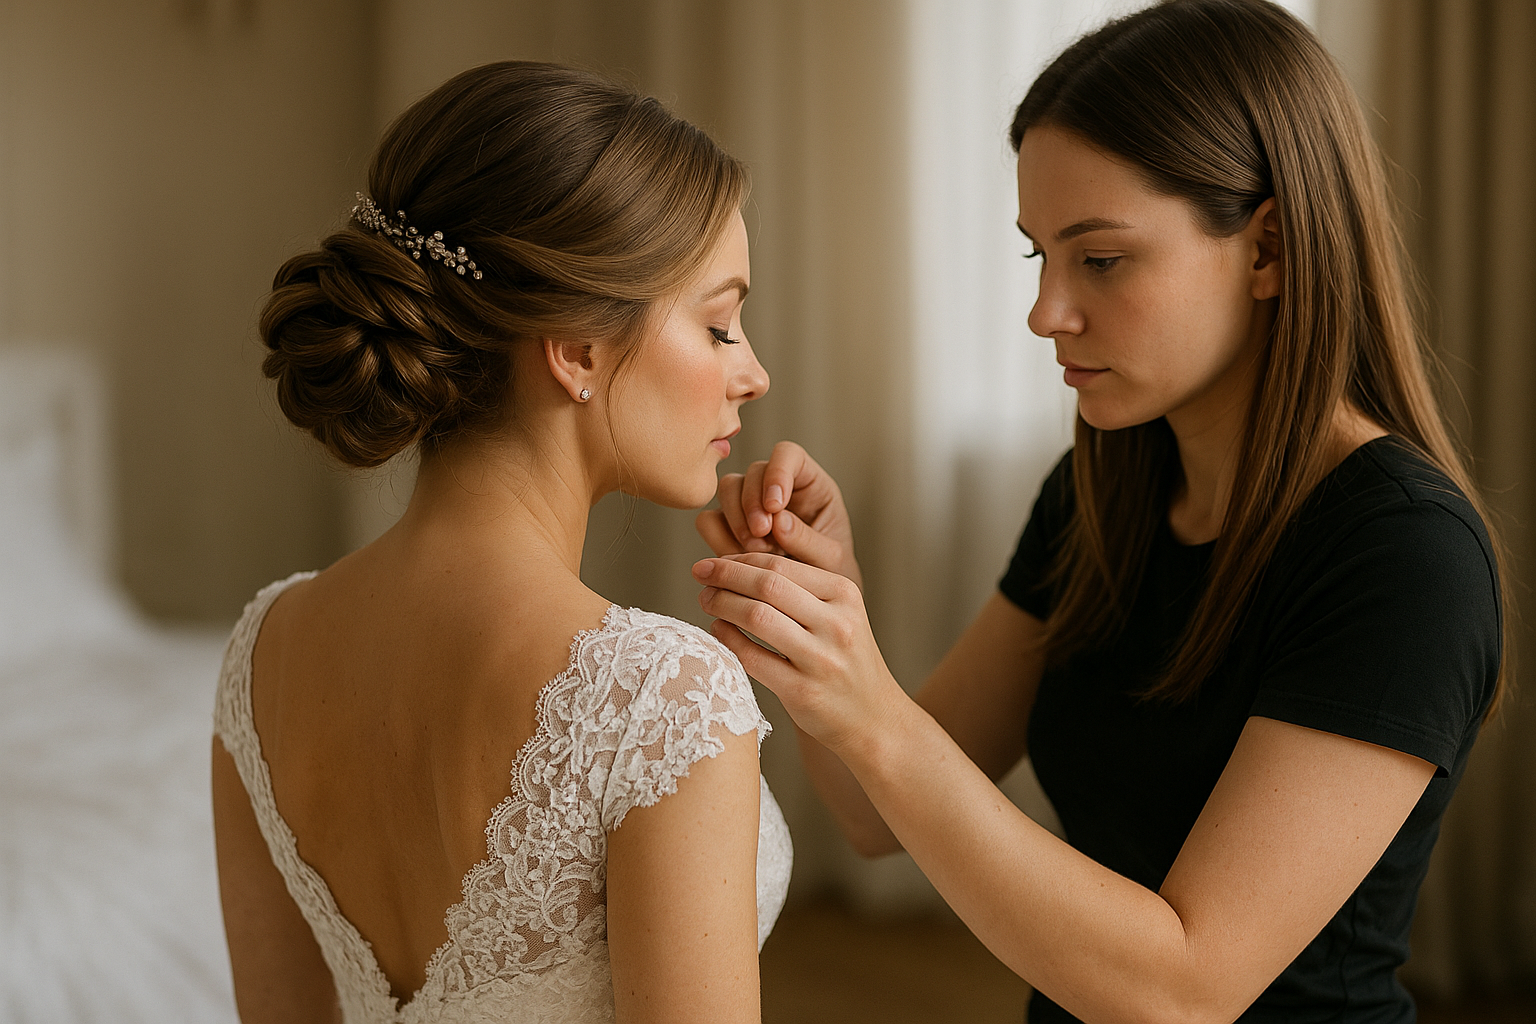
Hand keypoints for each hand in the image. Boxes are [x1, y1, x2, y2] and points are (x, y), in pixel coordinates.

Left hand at [694, 552, 905, 757]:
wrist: (873, 718)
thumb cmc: (845, 660)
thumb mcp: (840, 615)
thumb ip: (801, 590)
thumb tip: (739, 564)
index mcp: (845, 595)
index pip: (781, 565)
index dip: (739, 560)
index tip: (714, 561)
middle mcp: (837, 623)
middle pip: (767, 584)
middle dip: (725, 575)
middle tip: (700, 574)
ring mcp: (821, 659)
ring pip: (757, 616)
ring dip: (722, 604)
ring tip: (706, 600)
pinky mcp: (802, 691)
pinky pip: (752, 657)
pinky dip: (728, 639)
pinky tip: (717, 631)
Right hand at [696, 442, 863, 590]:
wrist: (813, 605)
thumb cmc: (832, 575)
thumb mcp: (833, 560)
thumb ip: (810, 540)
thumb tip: (779, 522)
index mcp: (810, 484)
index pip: (787, 455)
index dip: (776, 472)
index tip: (775, 506)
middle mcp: (776, 488)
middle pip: (751, 472)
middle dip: (751, 503)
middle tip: (761, 536)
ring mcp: (749, 506)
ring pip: (726, 490)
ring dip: (735, 520)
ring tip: (755, 553)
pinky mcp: (728, 528)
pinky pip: (709, 521)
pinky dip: (719, 540)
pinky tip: (741, 561)